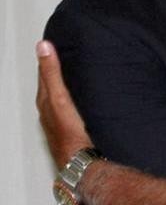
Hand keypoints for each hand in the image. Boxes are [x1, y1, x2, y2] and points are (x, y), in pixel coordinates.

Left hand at [36, 40, 91, 167]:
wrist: (82, 161)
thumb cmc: (70, 133)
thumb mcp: (59, 97)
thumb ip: (52, 72)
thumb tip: (43, 47)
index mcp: (45, 100)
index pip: (44, 73)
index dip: (48, 58)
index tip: (52, 43)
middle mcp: (50, 109)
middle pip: (51, 84)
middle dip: (56, 68)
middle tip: (62, 53)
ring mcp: (61, 119)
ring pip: (61, 95)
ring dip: (65, 82)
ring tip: (73, 70)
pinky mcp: (73, 126)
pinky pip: (71, 105)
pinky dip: (74, 95)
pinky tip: (82, 96)